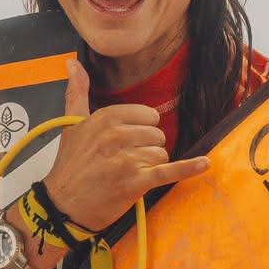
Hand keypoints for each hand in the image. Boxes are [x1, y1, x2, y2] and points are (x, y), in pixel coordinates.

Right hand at [44, 59, 209, 230]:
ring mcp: (127, 159)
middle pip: (157, 135)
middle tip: (123, 163)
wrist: (63, 205)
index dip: (141, 131)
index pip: (147, 115)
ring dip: (150, 167)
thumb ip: (77, 92)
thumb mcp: (71, 125)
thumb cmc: (70, 166)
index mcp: (106, 118)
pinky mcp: (136, 182)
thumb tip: (73, 63)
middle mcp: (116, 136)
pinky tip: (204, 163)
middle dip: (146, 150)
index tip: (125, 143)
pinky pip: (168, 171)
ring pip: (161, 155)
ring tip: (127, 176)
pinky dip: (188, 168)